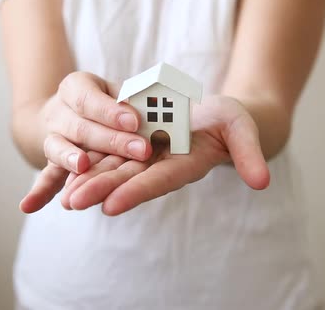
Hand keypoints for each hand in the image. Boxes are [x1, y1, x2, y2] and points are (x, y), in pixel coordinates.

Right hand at [19, 72, 152, 212]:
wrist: (69, 113)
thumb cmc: (107, 101)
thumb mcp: (117, 90)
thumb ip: (131, 98)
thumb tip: (155, 105)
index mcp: (76, 87)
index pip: (91, 98)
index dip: (111, 110)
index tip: (135, 121)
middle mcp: (58, 111)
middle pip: (81, 126)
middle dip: (111, 140)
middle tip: (141, 149)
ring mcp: (52, 137)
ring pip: (59, 148)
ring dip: (71, 158)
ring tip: (83, 166)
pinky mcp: (52, 163)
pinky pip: (46, 177)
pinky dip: (39, 192)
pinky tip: (28, 206)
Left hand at [31, 95, 269, 215]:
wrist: (219, 118)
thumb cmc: (233, 121)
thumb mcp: (243, 129)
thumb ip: (249, 154)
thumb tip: (262, 183)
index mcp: (187, 163)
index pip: (160, 180)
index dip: (137, 191)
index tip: (111, 205)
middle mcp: (163, 163)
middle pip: (129, 177)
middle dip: (101, 189)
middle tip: (73, 202)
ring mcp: (148, 153)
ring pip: (115, 166)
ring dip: (89, 180)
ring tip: (63, 196)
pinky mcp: (136, 139)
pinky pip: (110, 149)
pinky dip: (90, 159)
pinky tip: (66, 170)